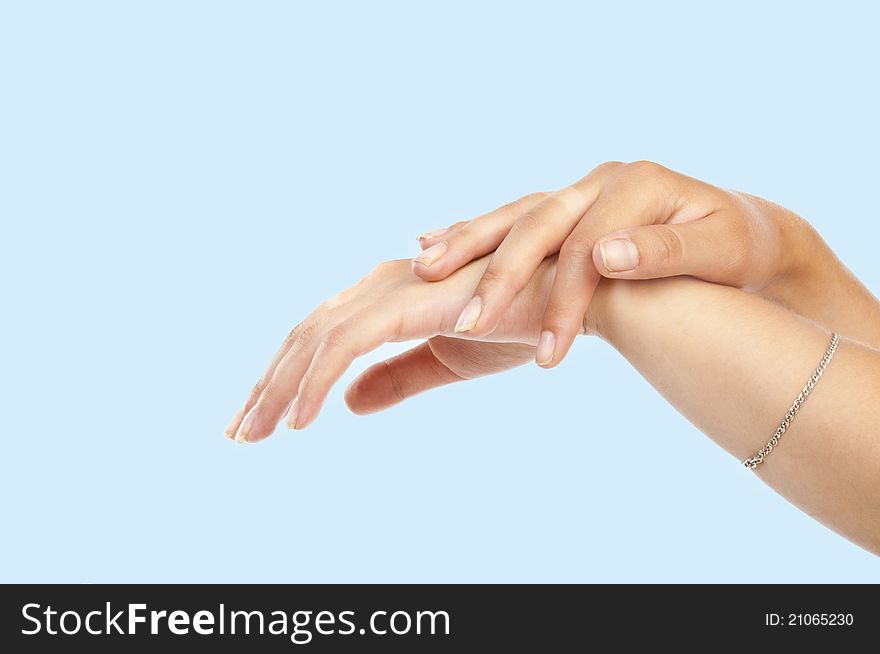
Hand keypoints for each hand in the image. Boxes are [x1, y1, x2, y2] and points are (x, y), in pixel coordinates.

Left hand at [224, 256, 561, 442]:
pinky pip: (344, 345)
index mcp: (388, 297)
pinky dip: (315, 382)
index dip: (285, 377)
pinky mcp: (410, 303)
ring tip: (254, 435)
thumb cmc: (521, 321)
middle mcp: (381, 285)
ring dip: (278, 388)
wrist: (575, 300)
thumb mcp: (444, 362)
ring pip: (313, 339)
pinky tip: (298, 422)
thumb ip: (396, 378)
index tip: (262, 420)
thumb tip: (348, 405)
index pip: (320, 336)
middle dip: (266, 385)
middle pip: (304, 335)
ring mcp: (393, 289)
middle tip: (238, 433)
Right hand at [412, 160, 806, 367]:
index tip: (550, 356)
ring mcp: (576, 193)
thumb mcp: (720, 249)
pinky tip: (430, 244)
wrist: (743, 231)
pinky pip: (508, 222)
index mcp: (635, 184)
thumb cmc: (737, 246)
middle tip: (466, 326)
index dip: (564, 302)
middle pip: (534, 225)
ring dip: (465, 245)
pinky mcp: (563, 211)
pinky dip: (469, 235)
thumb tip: (605, 253)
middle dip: (498, 277)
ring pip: (511, 218)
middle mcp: (597, 182)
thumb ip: (663, 252)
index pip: (585, 248)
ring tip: (421, 270)